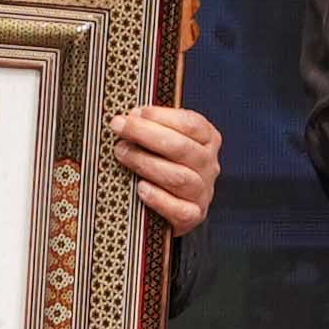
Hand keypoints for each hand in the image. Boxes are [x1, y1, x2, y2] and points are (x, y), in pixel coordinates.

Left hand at [108, 107, 223, 237]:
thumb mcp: (163, 141)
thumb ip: (153, 127)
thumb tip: (130, 116)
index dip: (163, 116)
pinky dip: (159, 198)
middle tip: (118, 127)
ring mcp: (203, 192)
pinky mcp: (194, 216)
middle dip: (146, 134)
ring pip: (180, 177)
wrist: (169, 208)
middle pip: (182, 148)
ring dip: (146, 163)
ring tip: (122, 154)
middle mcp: (209, 165)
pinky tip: (140, 188)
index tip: (135, 112)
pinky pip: (180, 209)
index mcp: (206, 140)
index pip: (192, 124)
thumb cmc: (164, 165)